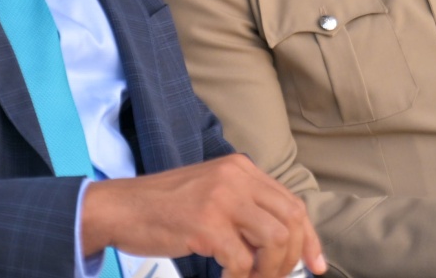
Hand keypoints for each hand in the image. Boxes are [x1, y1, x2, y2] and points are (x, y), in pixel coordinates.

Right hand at [80, 154, 325, 277]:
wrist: (119, 207)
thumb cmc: (163, 208)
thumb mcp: (212, 193)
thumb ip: (246, 208)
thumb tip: (284, 244)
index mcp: (241, 168)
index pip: (292, 203)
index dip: (309, 239)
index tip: (316, 265)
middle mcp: (236, 177)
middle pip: (291, 221)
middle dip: (292, 259)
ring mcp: (221, 198)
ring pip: (276, 240)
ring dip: (269, 271)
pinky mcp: (205, 223)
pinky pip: (243, 261)